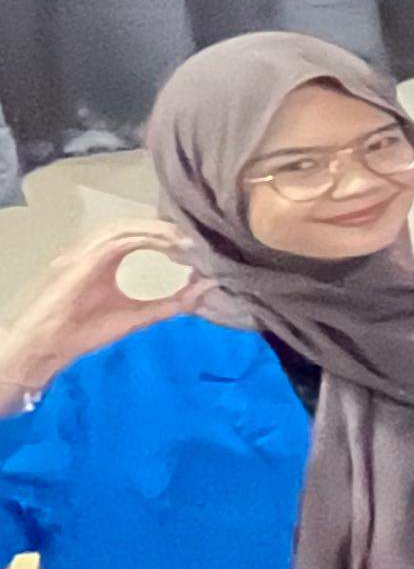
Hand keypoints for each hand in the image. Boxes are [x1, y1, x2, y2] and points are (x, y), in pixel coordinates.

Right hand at [0, 217, 208, 400]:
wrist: (50, 344)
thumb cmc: (88, 330)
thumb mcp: (140, 315)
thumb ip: (172, 302)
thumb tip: (209, 287)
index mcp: (106, 257)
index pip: (141, 233)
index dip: (170, 234)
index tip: (198, 245)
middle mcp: (95, 248)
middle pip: (137, 224)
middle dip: (168, 229)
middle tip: (198, 240)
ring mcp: (86, 250)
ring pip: (129, 226)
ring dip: (160, 231)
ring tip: (187, 243)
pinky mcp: (83, 258)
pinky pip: (119, 239)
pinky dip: (146, 240)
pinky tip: (169, 247)